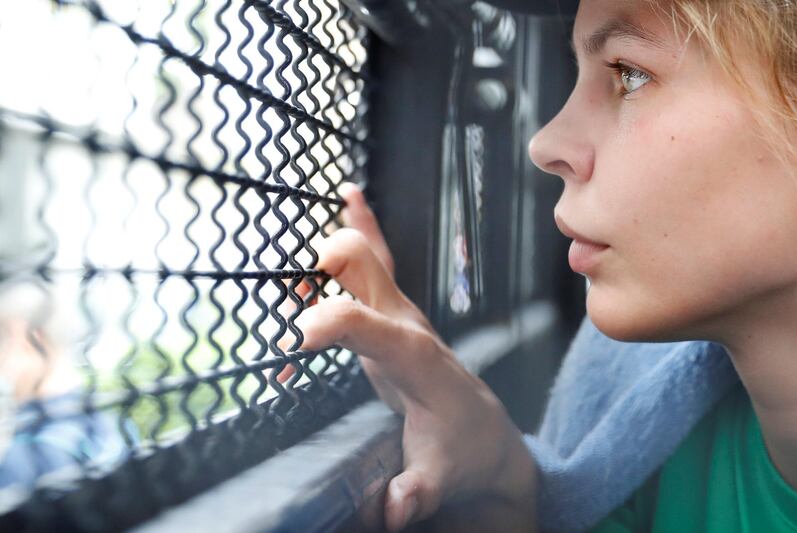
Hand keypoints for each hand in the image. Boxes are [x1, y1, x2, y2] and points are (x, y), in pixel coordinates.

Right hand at [287, 184, 537, 530]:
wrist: (485, 437)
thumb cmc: (463, 454)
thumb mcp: (441, 480)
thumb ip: (417, 493)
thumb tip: (395, 509)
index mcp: (418, 359)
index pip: (372, 327)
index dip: (333, 323)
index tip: (298, 337)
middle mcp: (408, 324)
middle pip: (368, 270)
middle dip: (329, 264)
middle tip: (293, 293)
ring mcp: (401, 315)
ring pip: (369, 258)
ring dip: (334, 245)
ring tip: (300, 246)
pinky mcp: (393, 316)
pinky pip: (375, 263)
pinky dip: (361, 229)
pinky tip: (351, 197)